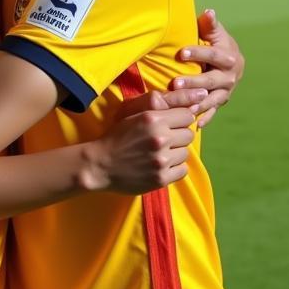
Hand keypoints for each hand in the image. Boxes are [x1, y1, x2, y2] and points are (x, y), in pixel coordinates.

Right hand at [81, 90, 196, 193]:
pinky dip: (174, 169)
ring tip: (161, 154)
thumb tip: (188, 111)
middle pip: (189, 134)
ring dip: (176, 153)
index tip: (172, 125)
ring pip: (186, 153)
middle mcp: (160, 138)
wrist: (99, 164)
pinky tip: (161, 166)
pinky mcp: (162, 178)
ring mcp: (162, 160)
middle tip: (165, 141)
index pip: (187, 115)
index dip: (180, 120)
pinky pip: (183, 170)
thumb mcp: (133, 115)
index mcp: (152, 119)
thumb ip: (158, 111)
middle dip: (179, 136)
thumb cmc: (116, 137)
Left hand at [172, 9, 245, 127]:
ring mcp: (226, 91)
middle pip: (212, 80)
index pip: (214, 55)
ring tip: (185, 107)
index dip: (198, 53)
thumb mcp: (214, 32)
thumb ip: (209, 25)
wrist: (231, 61)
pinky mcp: (220, 102)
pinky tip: (195, 125)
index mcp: (229, 57)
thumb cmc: (216, 42)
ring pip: (212, 99)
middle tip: (174, 84)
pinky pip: (213, 112)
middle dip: (193, 82)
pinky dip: (205, 118)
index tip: (180, 53)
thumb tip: (208, 12)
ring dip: (198, 103)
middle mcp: (230, 76)